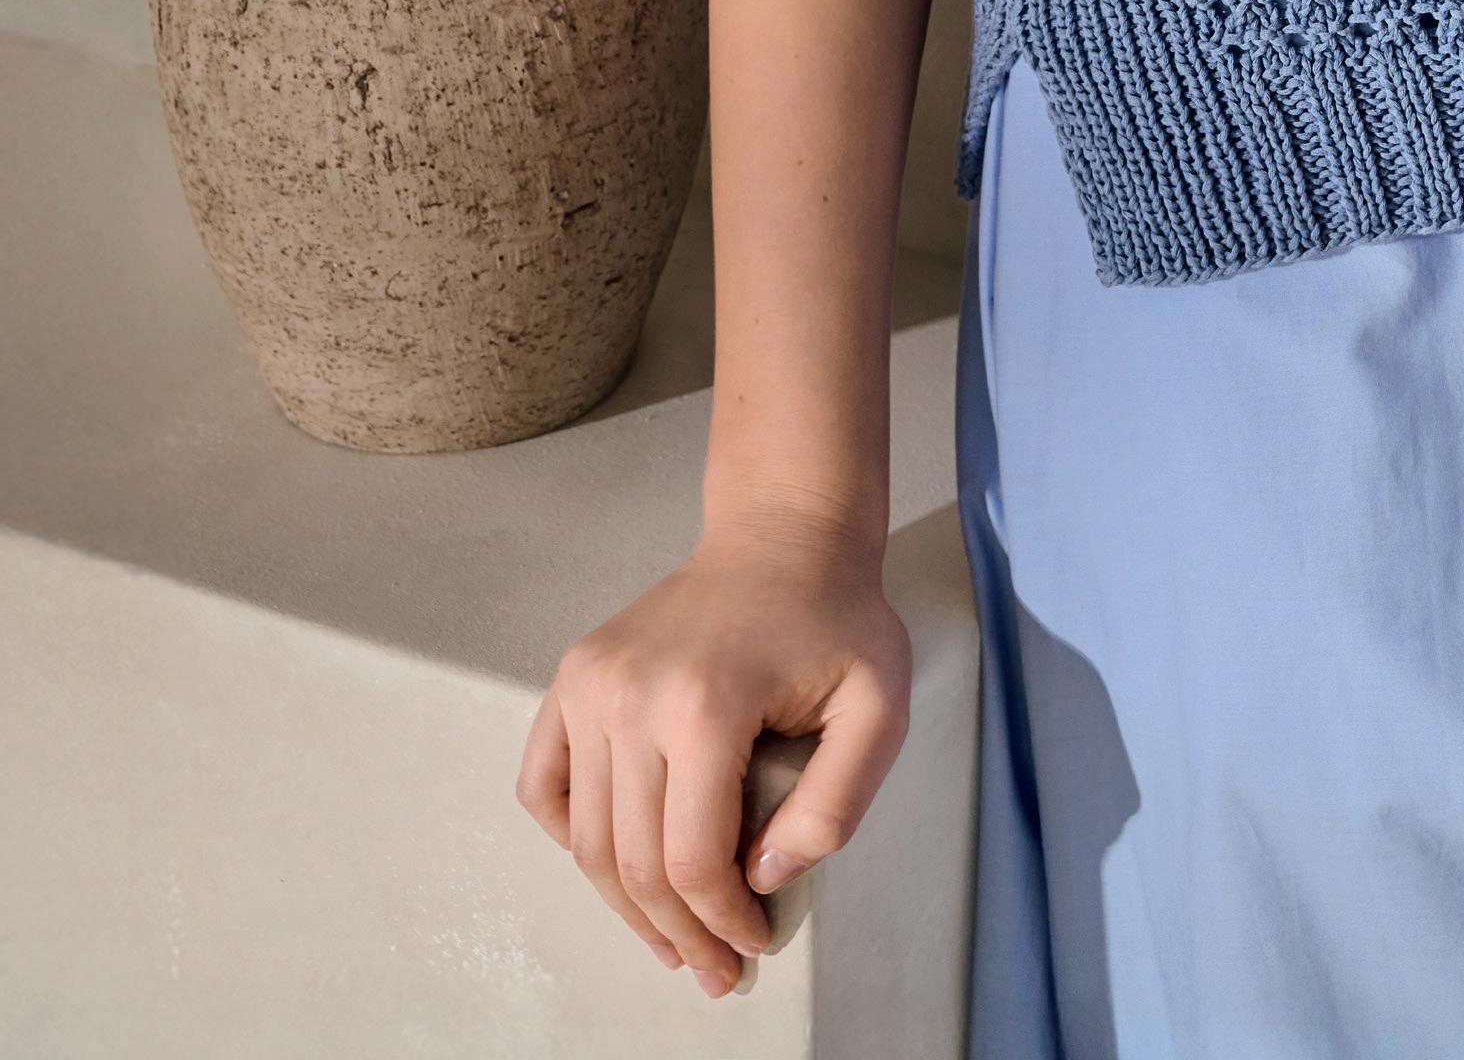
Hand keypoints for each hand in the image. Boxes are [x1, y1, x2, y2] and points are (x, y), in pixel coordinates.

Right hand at [515, 507, 913, 996]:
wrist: (783, 536)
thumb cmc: (836, 619)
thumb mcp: (878, 706)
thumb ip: (835, 804)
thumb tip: (765, 876)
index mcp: (706, 703)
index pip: (692, 859)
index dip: (721, 920)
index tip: (753, 944)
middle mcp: (631, 695)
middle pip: (636, 862)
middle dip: (678, 933)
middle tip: (715, 969)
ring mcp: (592, 684)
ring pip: (587, 840)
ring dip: (626, 908)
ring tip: (671, 941)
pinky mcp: (574, 677)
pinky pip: (544, 785)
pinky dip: (569, 840)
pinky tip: (614, 867)